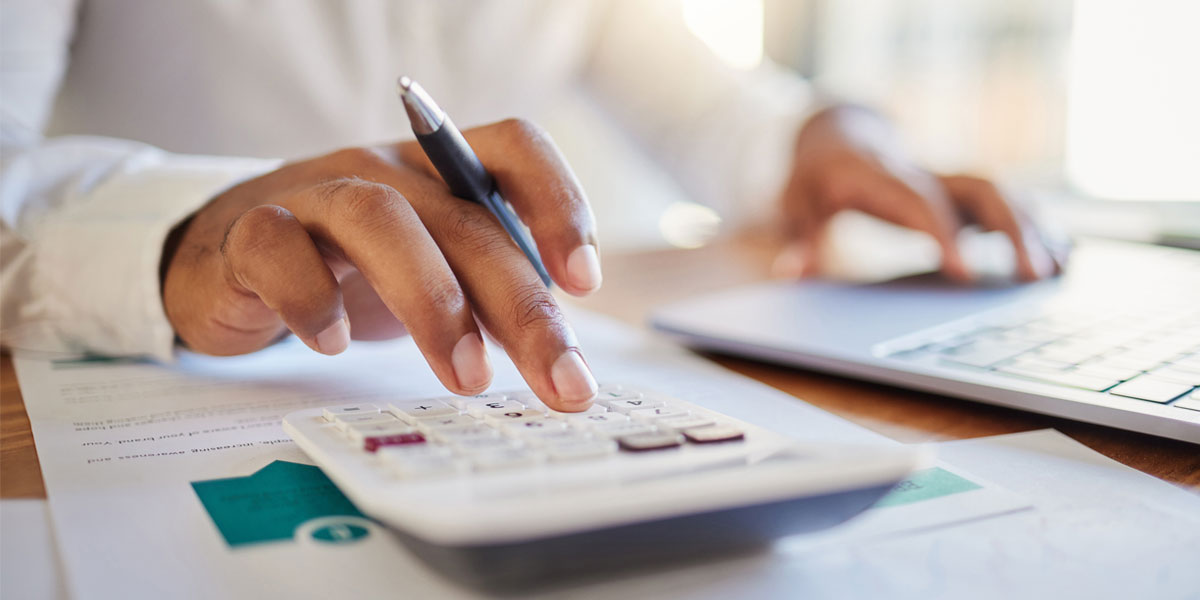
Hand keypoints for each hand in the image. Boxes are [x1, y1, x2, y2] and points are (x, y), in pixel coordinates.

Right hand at [161, 119, 602, 409]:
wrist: (226, 257)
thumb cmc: (348, 268)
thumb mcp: (433, 272)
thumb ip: (491, 296)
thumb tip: (561, 356)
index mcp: (441, 170)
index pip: (514, 148)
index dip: (559, 202)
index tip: (584, 282)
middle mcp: (385, 170)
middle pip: (465, 219)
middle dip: (522, 305)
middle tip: (560, 380)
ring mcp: (315, 193)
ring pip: (379, 220)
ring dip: (432, 301)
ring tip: (466, 376)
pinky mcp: (249, 232)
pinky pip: (278, 248)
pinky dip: (312, 299)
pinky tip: (334, 344)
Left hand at [776, 106, 1066, 281]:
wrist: (837, 136)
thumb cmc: (815, 177)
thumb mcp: (795, 202)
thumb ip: (800, 236)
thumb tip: (790, 273)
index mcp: (883, 176)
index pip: (922, 202)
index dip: (946, 234)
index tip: (966, 274)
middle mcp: (925, 172)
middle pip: (979, 189)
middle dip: (1011, 230)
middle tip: (1034, 277)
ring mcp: (947, 178)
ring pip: (1002, 193)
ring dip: (1034, 229)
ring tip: (1060, 273)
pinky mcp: (959, 190)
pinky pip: (1006, 201)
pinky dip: (1036, 225)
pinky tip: (1064, 257)